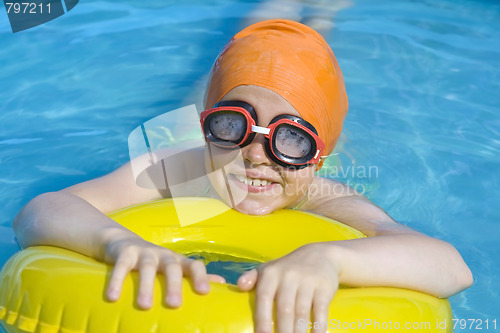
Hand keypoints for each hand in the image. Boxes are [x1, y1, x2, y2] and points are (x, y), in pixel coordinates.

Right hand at [104, 235, 224, 308]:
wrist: (122, 242)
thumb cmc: (156, 262)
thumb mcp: (175, 267)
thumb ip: (196, 275)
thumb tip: (222, 283)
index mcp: (178, 261)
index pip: (194, 265)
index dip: (201, 276)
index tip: (204, 293)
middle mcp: (163, 255)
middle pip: (172, 267)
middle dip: (174, 285)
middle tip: (174, 305)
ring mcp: (144, 252)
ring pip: (147, 268)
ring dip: (145, 286)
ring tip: (144, 306)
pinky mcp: (125, 253)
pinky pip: (121, 267)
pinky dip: (117, 281)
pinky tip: (113, 297)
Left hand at [237, 243, 338, 332]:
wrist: (319, 255)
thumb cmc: (287, 268)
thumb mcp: (269, 269)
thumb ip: (251, 278)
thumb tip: (238, 286)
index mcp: (271, 274)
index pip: (264, 298)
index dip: (262, 320)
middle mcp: (288, 276)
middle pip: (284, 310)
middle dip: (282, 332)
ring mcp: (307, 281)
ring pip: (301, 313)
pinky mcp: (324, 287)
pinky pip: (320, 311)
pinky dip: (318, 327)